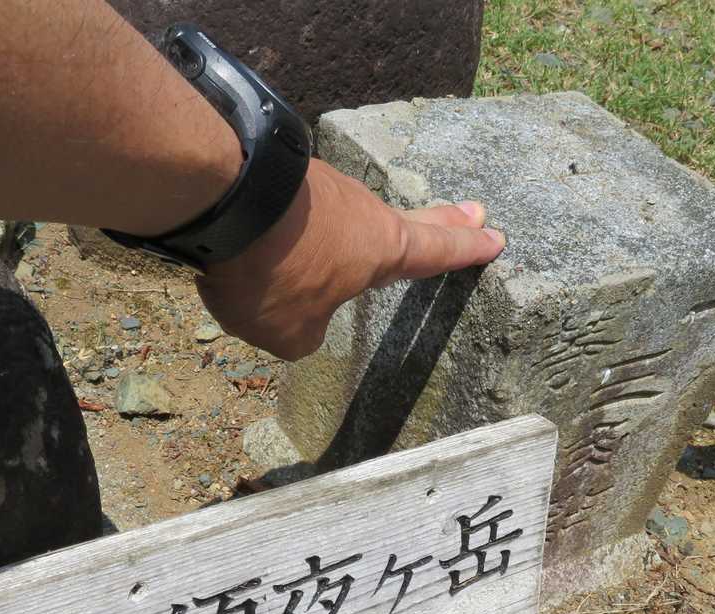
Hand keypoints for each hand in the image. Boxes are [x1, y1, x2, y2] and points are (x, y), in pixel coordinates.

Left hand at [197, 159, 505, 359]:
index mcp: (381, 249)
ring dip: (335, 237)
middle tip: (470, 211)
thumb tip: (301, 318)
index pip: (436, 251)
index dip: (467, 250)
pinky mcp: (279, 178)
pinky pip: (289, 216)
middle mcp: (360, 211)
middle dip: (441, 221)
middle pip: (407, 220)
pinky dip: (285, 232)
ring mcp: (320, 188)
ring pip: (337, 221)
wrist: (219, 197)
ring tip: (319, 262)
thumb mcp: (291, 333)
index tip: (495, 238)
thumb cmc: (271, 273)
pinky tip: (260, 245)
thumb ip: (307, 332)